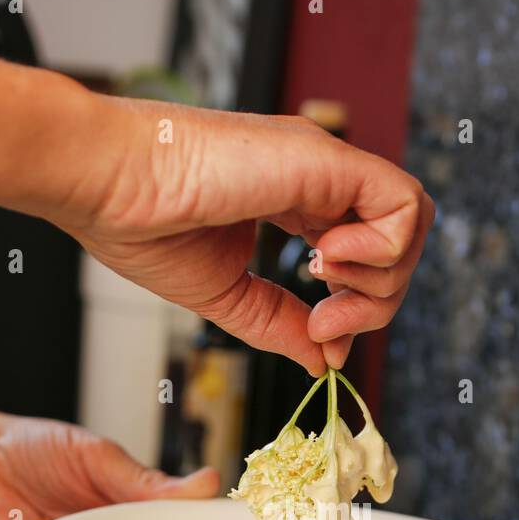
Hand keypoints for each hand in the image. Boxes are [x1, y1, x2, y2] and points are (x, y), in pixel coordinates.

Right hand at [52, 101, 434, 375]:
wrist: (105, 187)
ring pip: (413, 222)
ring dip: (381, 278)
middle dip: (377, 299)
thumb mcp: (228, 295)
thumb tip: (325, 360)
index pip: (367, 251)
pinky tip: (321, 263)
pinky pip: (402, 205)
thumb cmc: (141, 225)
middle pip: (402, 240)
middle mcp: (318, 177)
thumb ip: (281, 324)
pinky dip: (380, 250)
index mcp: (294, 198)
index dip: (358, 304)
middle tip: (324, 323)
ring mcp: (325, 164)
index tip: (318, 333)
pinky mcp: (325, 159)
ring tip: (320, 289)